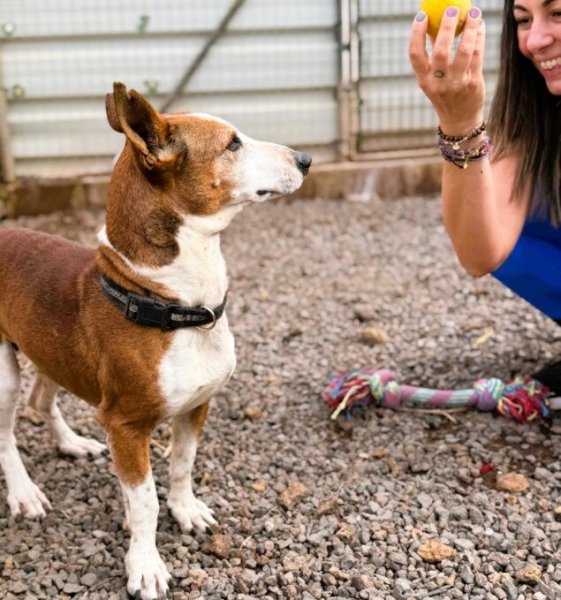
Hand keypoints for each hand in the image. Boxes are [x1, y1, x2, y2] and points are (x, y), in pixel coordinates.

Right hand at [409, 6, 485, 134]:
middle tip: (451, 9)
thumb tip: (434, 25)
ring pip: (464, 51)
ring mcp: (457, 83)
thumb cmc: (444, 94)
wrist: (460, 120)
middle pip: (441, 51)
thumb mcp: (433, 79)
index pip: (415, 55)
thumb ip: (433, 54)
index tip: (421, 16)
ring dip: (469, 29)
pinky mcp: (473, 83)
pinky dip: (478, 37)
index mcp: (424, 80)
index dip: (417, 34)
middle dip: (446, 27)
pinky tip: (479, 25)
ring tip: (473, 12)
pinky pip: (477, 55)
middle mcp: (438, 83)